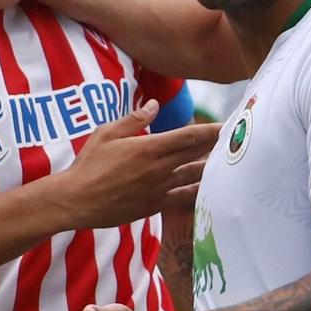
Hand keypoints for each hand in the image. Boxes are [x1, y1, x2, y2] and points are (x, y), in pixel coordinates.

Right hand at [55, 111, 217, 227]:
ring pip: (192, 177)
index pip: (188, 137)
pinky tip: (206, 189)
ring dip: (209, 168)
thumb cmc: (88, 164)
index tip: (227, 125)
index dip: (210, 131)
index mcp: (148, 148)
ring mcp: (158, 189)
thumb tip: (154, 105)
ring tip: (226, 162)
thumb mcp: (106, 134)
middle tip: (233, 139)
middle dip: (215, 146)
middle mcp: (158, 169)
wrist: (77, 201)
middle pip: (195, 155)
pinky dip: (195, 192)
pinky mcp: (153, 205)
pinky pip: (181, 198)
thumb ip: (134, 120)